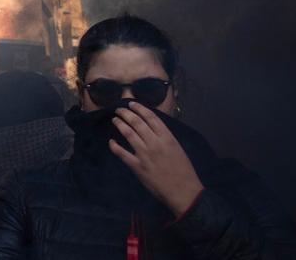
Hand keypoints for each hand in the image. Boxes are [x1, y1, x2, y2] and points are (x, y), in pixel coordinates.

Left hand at [110, 101, 204, 216]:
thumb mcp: (177, 148)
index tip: (131, 104)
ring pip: (128, 134)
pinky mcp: (137, 166)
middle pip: (137, 123)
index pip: (151, 117)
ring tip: (115, 120)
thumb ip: (165, 138)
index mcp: (167, 138)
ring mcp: (145, 154)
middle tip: (119, 110)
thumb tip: (152, 128)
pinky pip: (122, 153)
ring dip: (120, 125)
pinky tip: (111, 142)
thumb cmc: (184, 170)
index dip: (139, 108)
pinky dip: (114, 146)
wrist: (184, 191)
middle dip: (126, 114)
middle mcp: (155, 143)